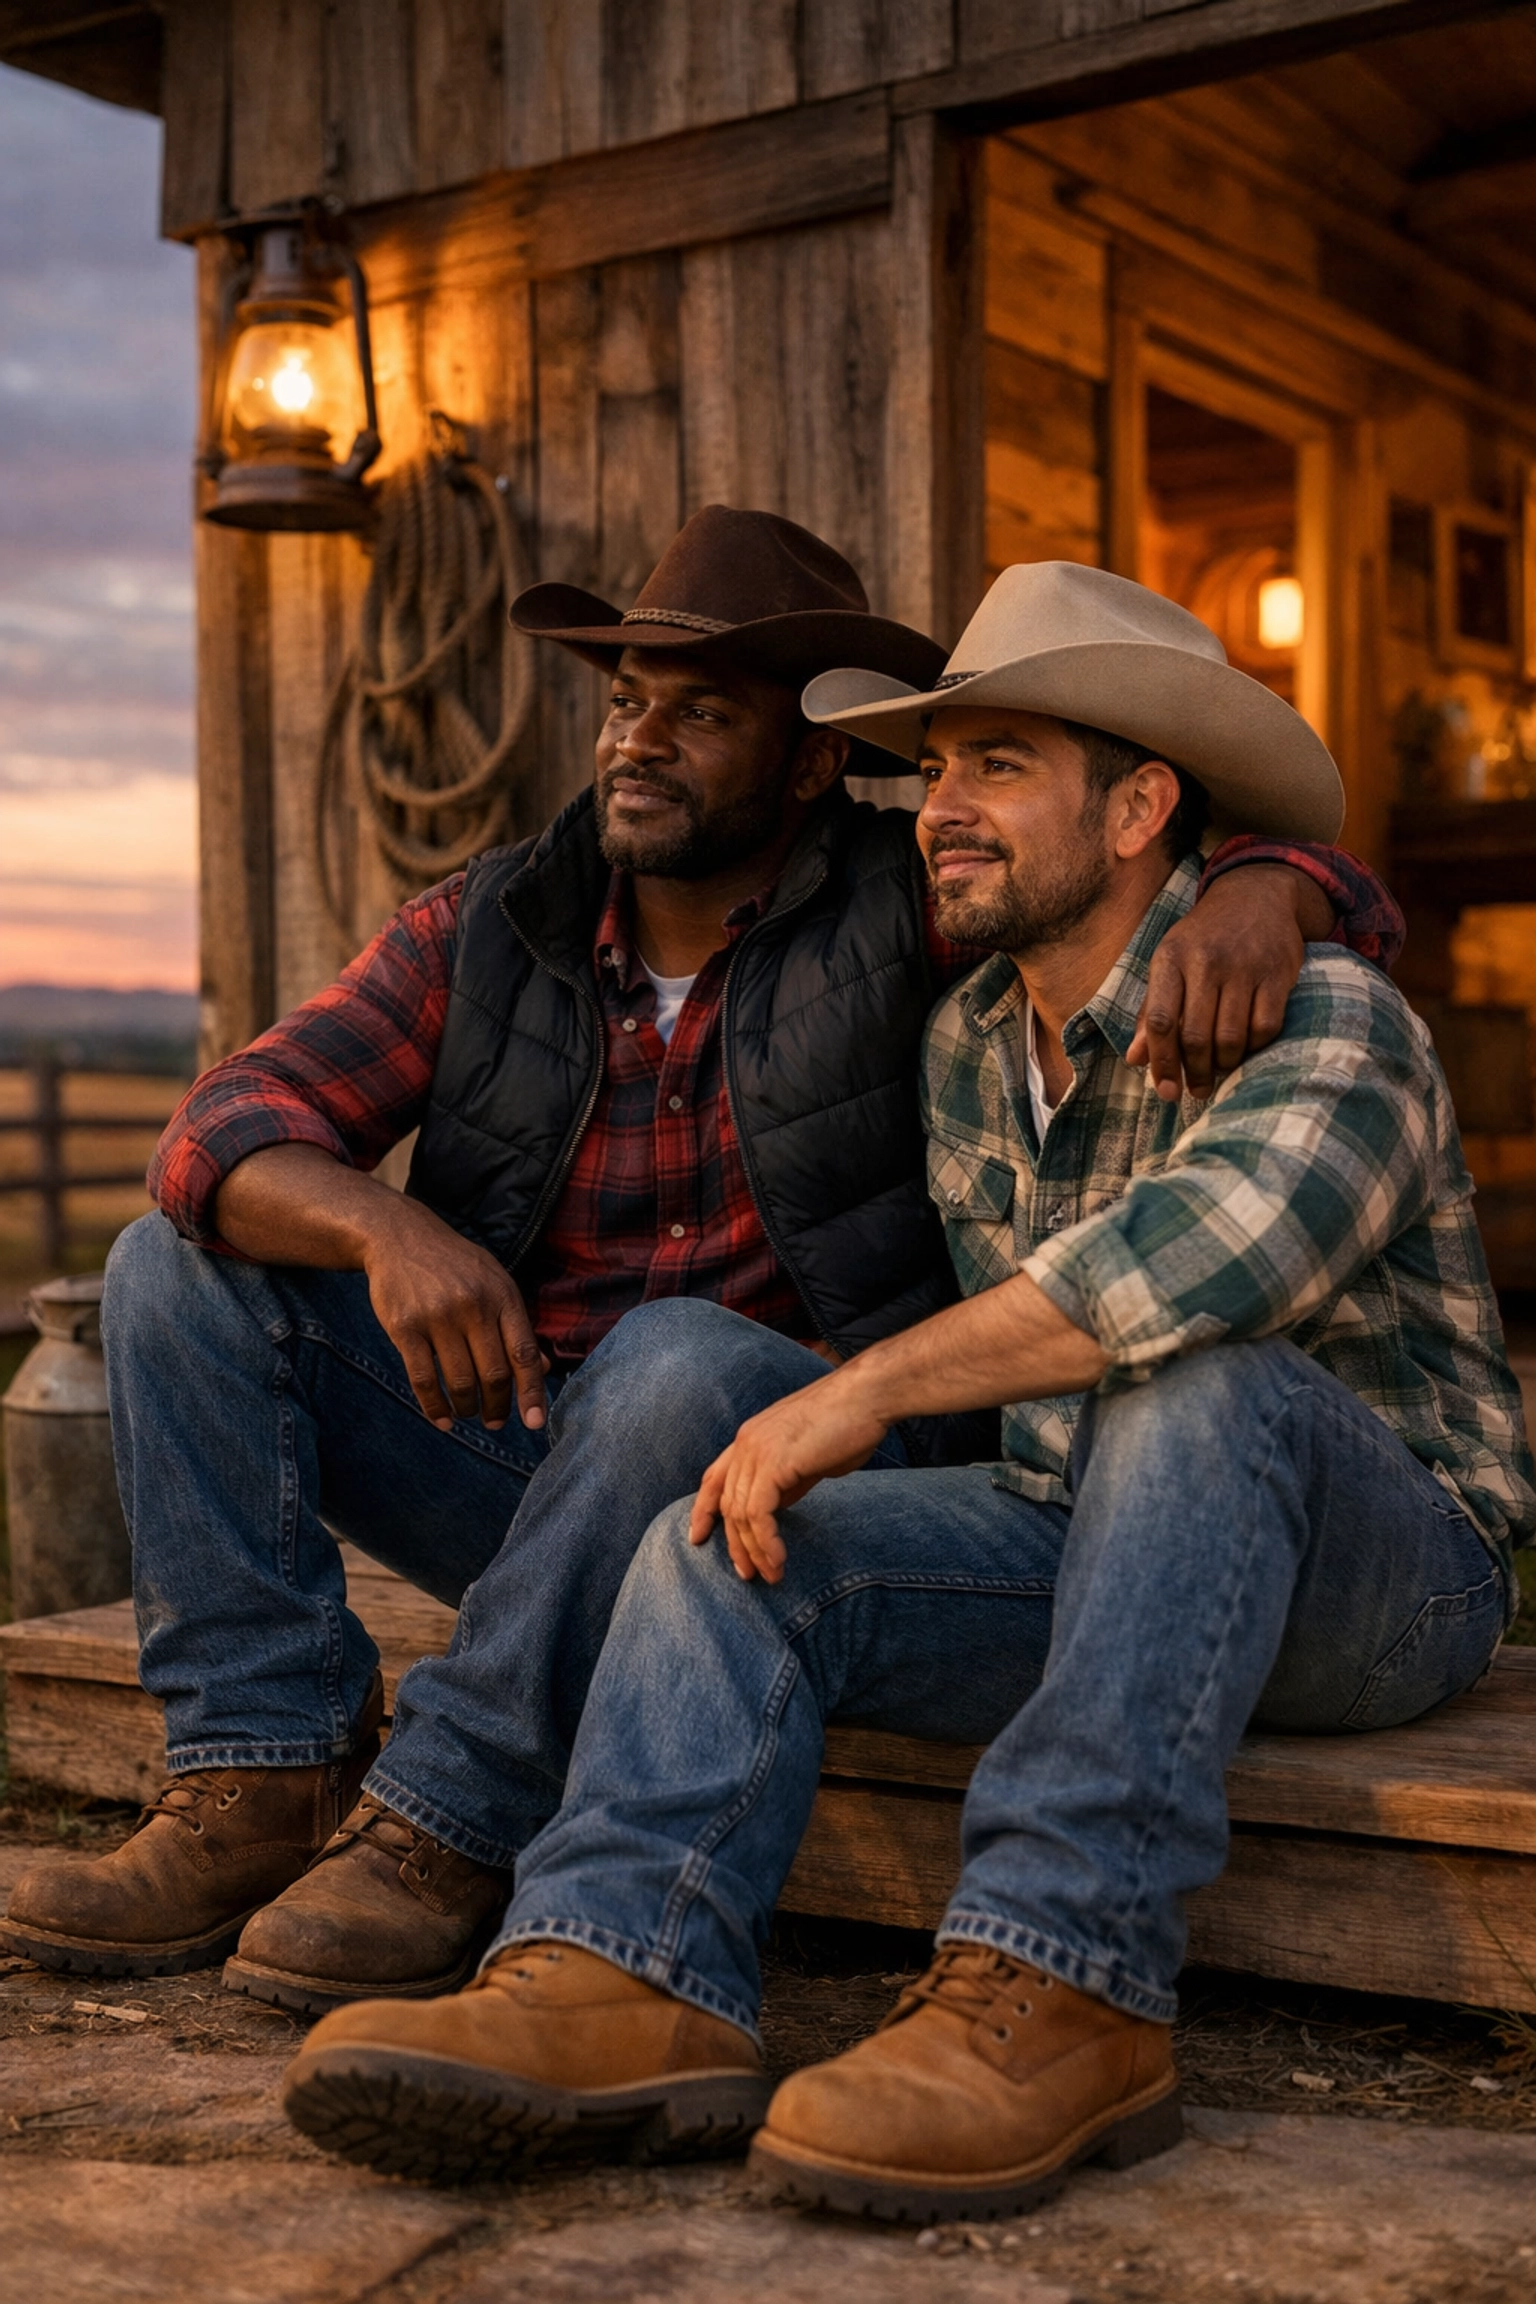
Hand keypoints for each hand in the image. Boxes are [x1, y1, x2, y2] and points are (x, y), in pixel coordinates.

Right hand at [214, 1144, 549, 1433]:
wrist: (398, 1236)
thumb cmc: (454, 1264)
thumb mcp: (494, 1281)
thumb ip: (516, 1324)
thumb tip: (541, 1369)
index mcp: (502, 1296)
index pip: (524, 1354)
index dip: (532, 1392)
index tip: (535, 1422)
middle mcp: (473, 1307)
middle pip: (493, 1374)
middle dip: (497, 1406)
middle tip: (495, 1421)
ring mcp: (437, 1317)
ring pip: (460, 1381)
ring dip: (467, 1408)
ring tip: (468, 1414)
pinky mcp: (405, 1327)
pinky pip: (423, 1379)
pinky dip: (434, 1407)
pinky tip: (442, 1419)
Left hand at [688, 1374, 888, 1582]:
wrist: (867, 1397)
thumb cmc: (848, 1423)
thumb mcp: (807, 1456)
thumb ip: (786, 1480)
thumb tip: (775, 1507)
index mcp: (751, 1437)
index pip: (713, 1478)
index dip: (702, 1509)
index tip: (697, 1537)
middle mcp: (746, 1442)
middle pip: (726, 1503)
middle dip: (735, 1544)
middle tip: (749, 1574)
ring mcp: (757, 1450)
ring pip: (740, 1513)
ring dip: (754, 1550)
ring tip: (771, 1575)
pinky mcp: (774, 1463)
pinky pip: (758, 1514)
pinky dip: (766, 1542)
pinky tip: (778, 1558)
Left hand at [1128, 864, 1325, 1100]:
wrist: (1255, 895)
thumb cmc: (1203, 938)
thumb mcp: (1169, 962)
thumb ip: (1152, 1011)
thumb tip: (1135, 1059)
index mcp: (1171, 959)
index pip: (1160, 1020)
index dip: (1161, 1062)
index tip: (1165, 1091)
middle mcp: (1206, 961)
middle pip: (1196, 1036)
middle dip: (1195, 1072)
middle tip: (1197, 1090)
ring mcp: (1245, 967)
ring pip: (1231, 1037)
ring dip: (1224, 1065)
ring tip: (1219, 1072)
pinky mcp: (1278, 973)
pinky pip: (1266, 1027)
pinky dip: (1255, 1049)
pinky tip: (1247, 1051)